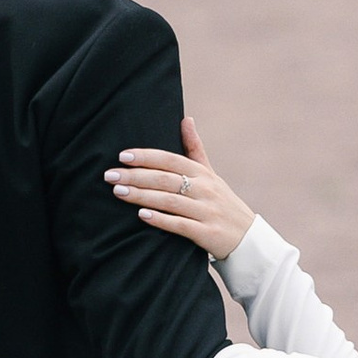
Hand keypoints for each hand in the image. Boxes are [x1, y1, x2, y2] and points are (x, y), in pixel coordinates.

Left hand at [105, 117, 256, 264]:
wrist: (247, 238)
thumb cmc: (222, 202)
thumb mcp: (211, 174)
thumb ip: (195, 148)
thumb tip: (186, 118)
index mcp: (203, 173)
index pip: (171, 160)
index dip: (147, 157)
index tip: (123, 156)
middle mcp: (205, 189)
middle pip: (166, 179)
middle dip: (136, 176)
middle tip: (110, 176)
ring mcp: (207, 211)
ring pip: (170, 200)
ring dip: (142, 196)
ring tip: (118, 192)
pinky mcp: (207, 233)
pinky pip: (181, 225)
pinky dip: (161, 220)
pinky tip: (142, 216)